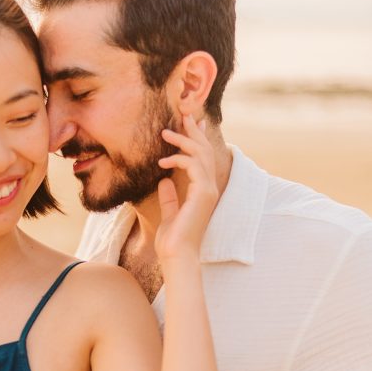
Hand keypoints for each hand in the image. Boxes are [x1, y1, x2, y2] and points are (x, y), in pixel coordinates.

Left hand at [155, 115, 217, 263]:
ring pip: (201, 154)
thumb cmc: (172, 241)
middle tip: (182, 114)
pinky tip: (162, 162)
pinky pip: (193, 165)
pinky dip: (178, 159)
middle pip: (205, 151)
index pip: (203, 159)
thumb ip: (170, 197)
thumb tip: (164, 181)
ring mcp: (208, 189)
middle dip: (194, 131)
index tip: (189, 123)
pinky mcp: (203, 193)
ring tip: (164, 133)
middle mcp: (209, 188)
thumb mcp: (169, 213)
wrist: (176, 255)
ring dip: (183, 140)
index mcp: (203, 191)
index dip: (197, 139)